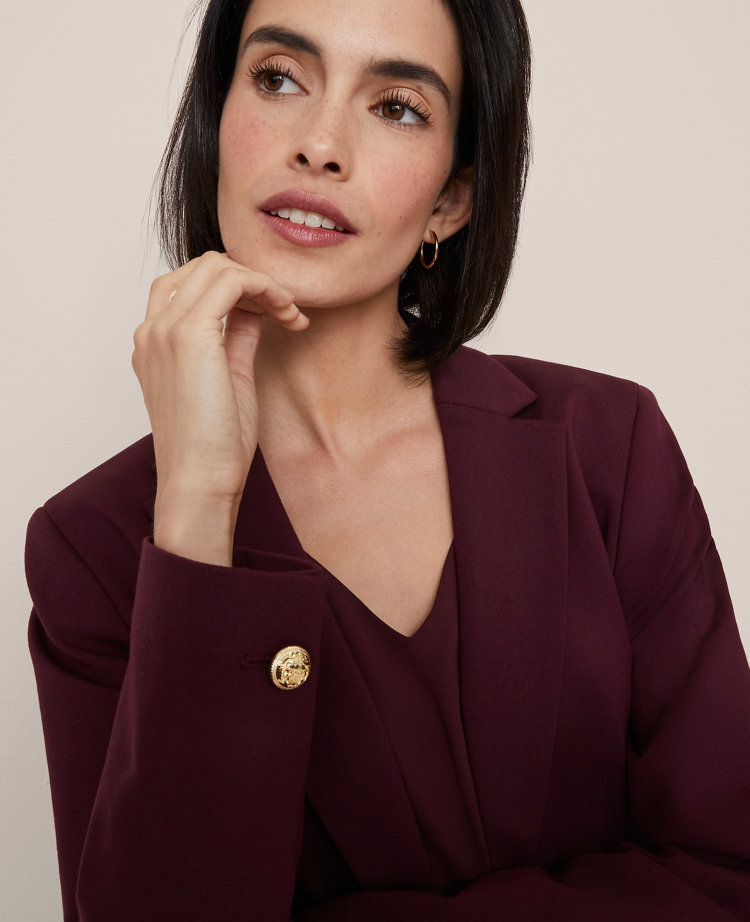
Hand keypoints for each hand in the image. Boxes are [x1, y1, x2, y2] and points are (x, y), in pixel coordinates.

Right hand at [132, 251, 307, 563]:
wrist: (200, 481)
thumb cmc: (214, 445)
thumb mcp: (229, 378)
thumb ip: (236, 337)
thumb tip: (255, 309)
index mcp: (155, 343)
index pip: (192, 285)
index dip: (240, 289)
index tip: (276, 315)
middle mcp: (152, 330)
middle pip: (204, 267)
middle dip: (254, 280)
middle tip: (288, 311)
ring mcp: (165, 329)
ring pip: (217, 266)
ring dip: (263, 281)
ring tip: (290, 313)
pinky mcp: (188, 335)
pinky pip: (231, 281)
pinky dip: (265, 287)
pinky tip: (287, 314)